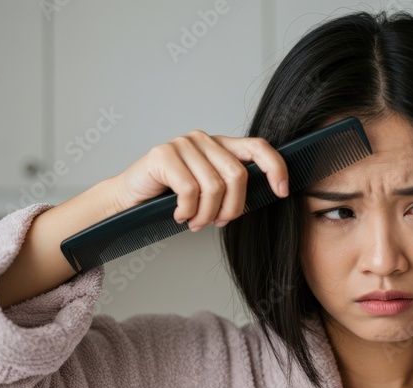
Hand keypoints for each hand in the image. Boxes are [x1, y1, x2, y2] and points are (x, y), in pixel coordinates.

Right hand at [108, 131, 289, 231]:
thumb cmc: (172, 198)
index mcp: (221, 145)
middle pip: (238, 175)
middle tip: (218, 222)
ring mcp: (183, 144)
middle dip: (233, 208)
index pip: (258, 147)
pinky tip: (179, 215)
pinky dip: (187, 212)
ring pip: (214, 187)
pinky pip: (190, 191)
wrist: (130, 199)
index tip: (282, 192)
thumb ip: (232, 187)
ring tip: (196, 223)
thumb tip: (266, 195)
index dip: (275, 168)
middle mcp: (204, 139)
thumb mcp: (209, 191)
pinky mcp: (164, 154)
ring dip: (206, 215)